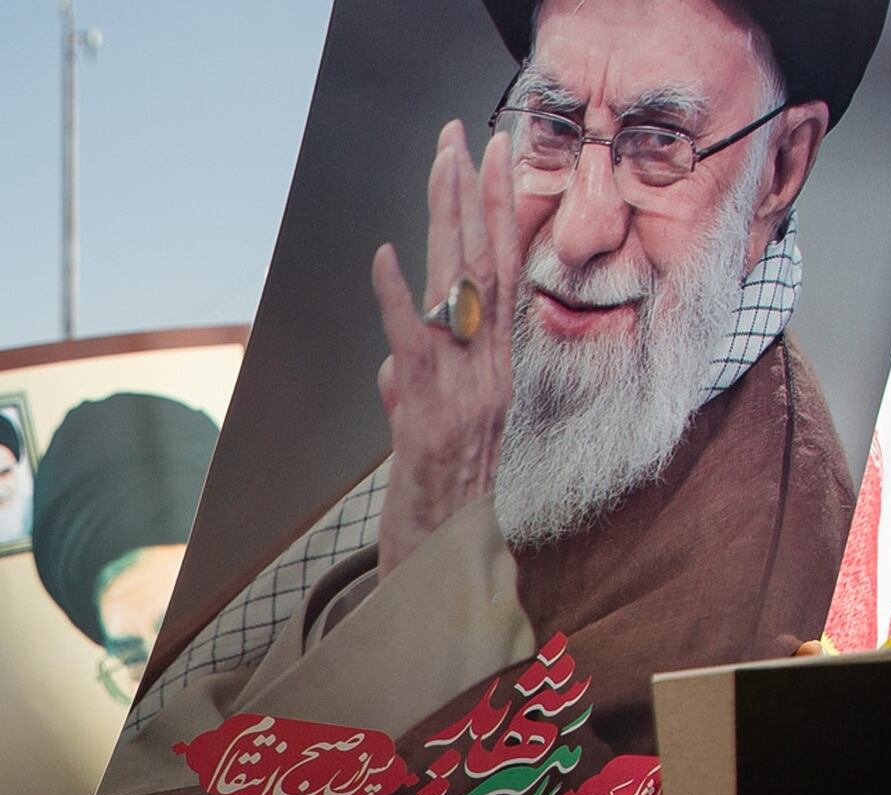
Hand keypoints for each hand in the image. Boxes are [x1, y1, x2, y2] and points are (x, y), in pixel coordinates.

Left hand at [370, 124, 522, 574]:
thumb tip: (393, 360)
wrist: (446, 565)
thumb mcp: (427, 431)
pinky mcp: (428, 418)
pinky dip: (395, 299)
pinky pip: (412, 346)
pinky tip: (385, 255)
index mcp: (496, 368)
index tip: (498, 152)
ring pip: (457, 291)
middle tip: (462, 133)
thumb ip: (413, 387)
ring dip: (444, 222)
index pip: (506, 270)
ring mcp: (464, 393)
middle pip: (484, 264)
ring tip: (439, 165)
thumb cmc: (439, 500)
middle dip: (472, 192)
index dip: (502, 208)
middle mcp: (490, 372)